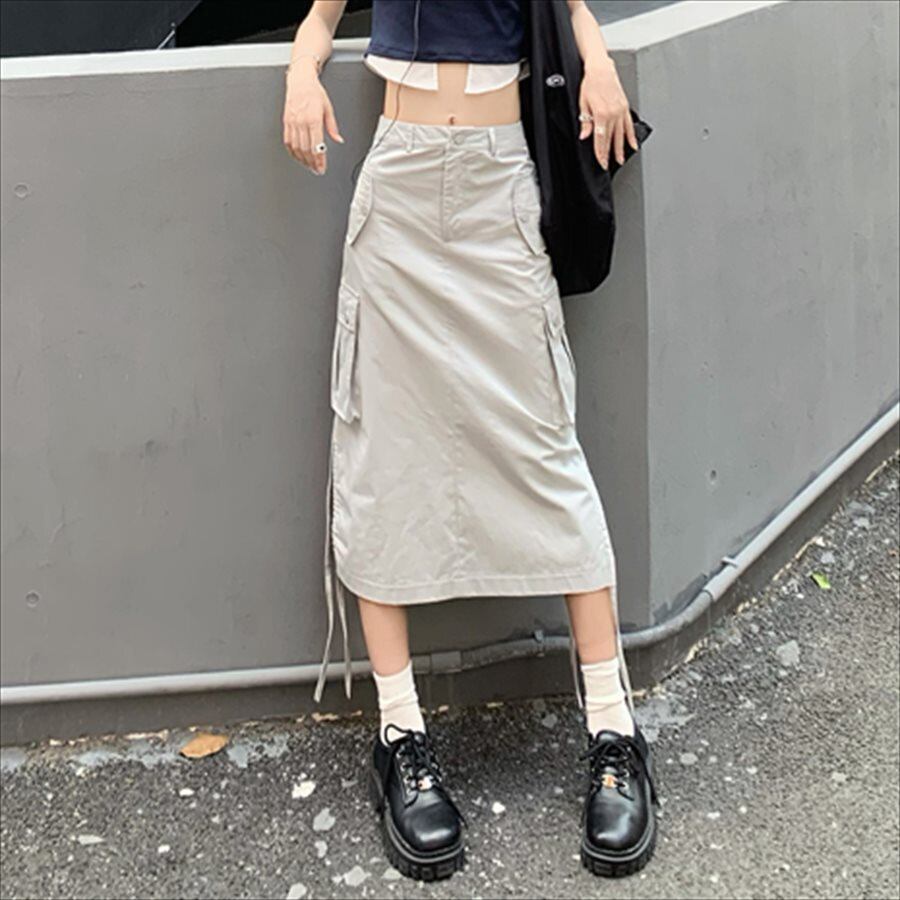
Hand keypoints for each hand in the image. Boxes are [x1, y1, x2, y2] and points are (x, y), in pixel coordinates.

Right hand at [282, 63, 343, 174]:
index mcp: (314, 119)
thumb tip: (338, 139)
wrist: (300, 80)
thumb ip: (333, 127)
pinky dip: (292, 151)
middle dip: (312, 163)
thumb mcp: (328, 108)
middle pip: (306, 150)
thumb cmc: (314, 92)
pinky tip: (297, 156)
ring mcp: (292, 122)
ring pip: (296, 147)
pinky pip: (287, 141)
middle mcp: (302, 122)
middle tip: (316, 170)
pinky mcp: (286, 121)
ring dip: (302, 159)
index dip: (319, 160)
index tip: (322, 168)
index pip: (317, 146)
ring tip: (308, 165)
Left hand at [578, 55, 637, 169]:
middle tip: (608, 165)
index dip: (600, 153)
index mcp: (601, 114)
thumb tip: (584, 136)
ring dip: (620, 148)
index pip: (600, 139)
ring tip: (620, 160)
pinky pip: (629, 125)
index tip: (601, 162)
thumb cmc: (590, 83)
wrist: (601, 69)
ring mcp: (620, 111)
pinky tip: (632, 145)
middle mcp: (612, 113)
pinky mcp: (624, 107)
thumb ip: (585, 121)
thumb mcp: (583, 103)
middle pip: (610, 139)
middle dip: (609, 154)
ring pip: (621, 134)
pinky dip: (630, 136)